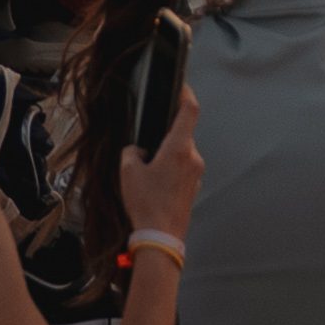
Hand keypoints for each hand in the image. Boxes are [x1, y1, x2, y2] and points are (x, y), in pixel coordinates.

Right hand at [120, 108, 209, 249]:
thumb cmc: (147, 205)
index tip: (180, 86)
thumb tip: (138, 150)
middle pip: (182, 134)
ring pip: (181, 154)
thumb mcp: (128, 172)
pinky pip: (182, 170)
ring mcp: (196, 174)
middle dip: (164, 137)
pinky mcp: (194, 187)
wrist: (161, 237)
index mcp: (179, 148)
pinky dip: (170, 171)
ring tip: (147, 174)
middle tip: (146, 149)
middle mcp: (193, 158)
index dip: (186, 94)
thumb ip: (132, 152)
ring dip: (166, 157)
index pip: (190, 110)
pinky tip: (155, 186)